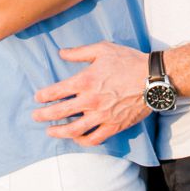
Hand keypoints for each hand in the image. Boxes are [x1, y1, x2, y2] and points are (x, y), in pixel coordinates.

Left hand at [31, 41, 149, 145]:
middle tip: (36, 117)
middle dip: (44, 116)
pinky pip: (95, 139)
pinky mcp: (114, 126)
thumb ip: (79, 52)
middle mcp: (90, 101)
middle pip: (60, 112)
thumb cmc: (128, 61)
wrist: (153, 79)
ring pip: (74, 129)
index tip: (37, 98)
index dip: (44, 96)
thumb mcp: (102, 49)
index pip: (56, 92)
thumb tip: (61, 53)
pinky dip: (83, 141)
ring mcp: (102, 116)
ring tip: (50, 132)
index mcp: (85, 81)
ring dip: (59, 132)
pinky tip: (77, 139)